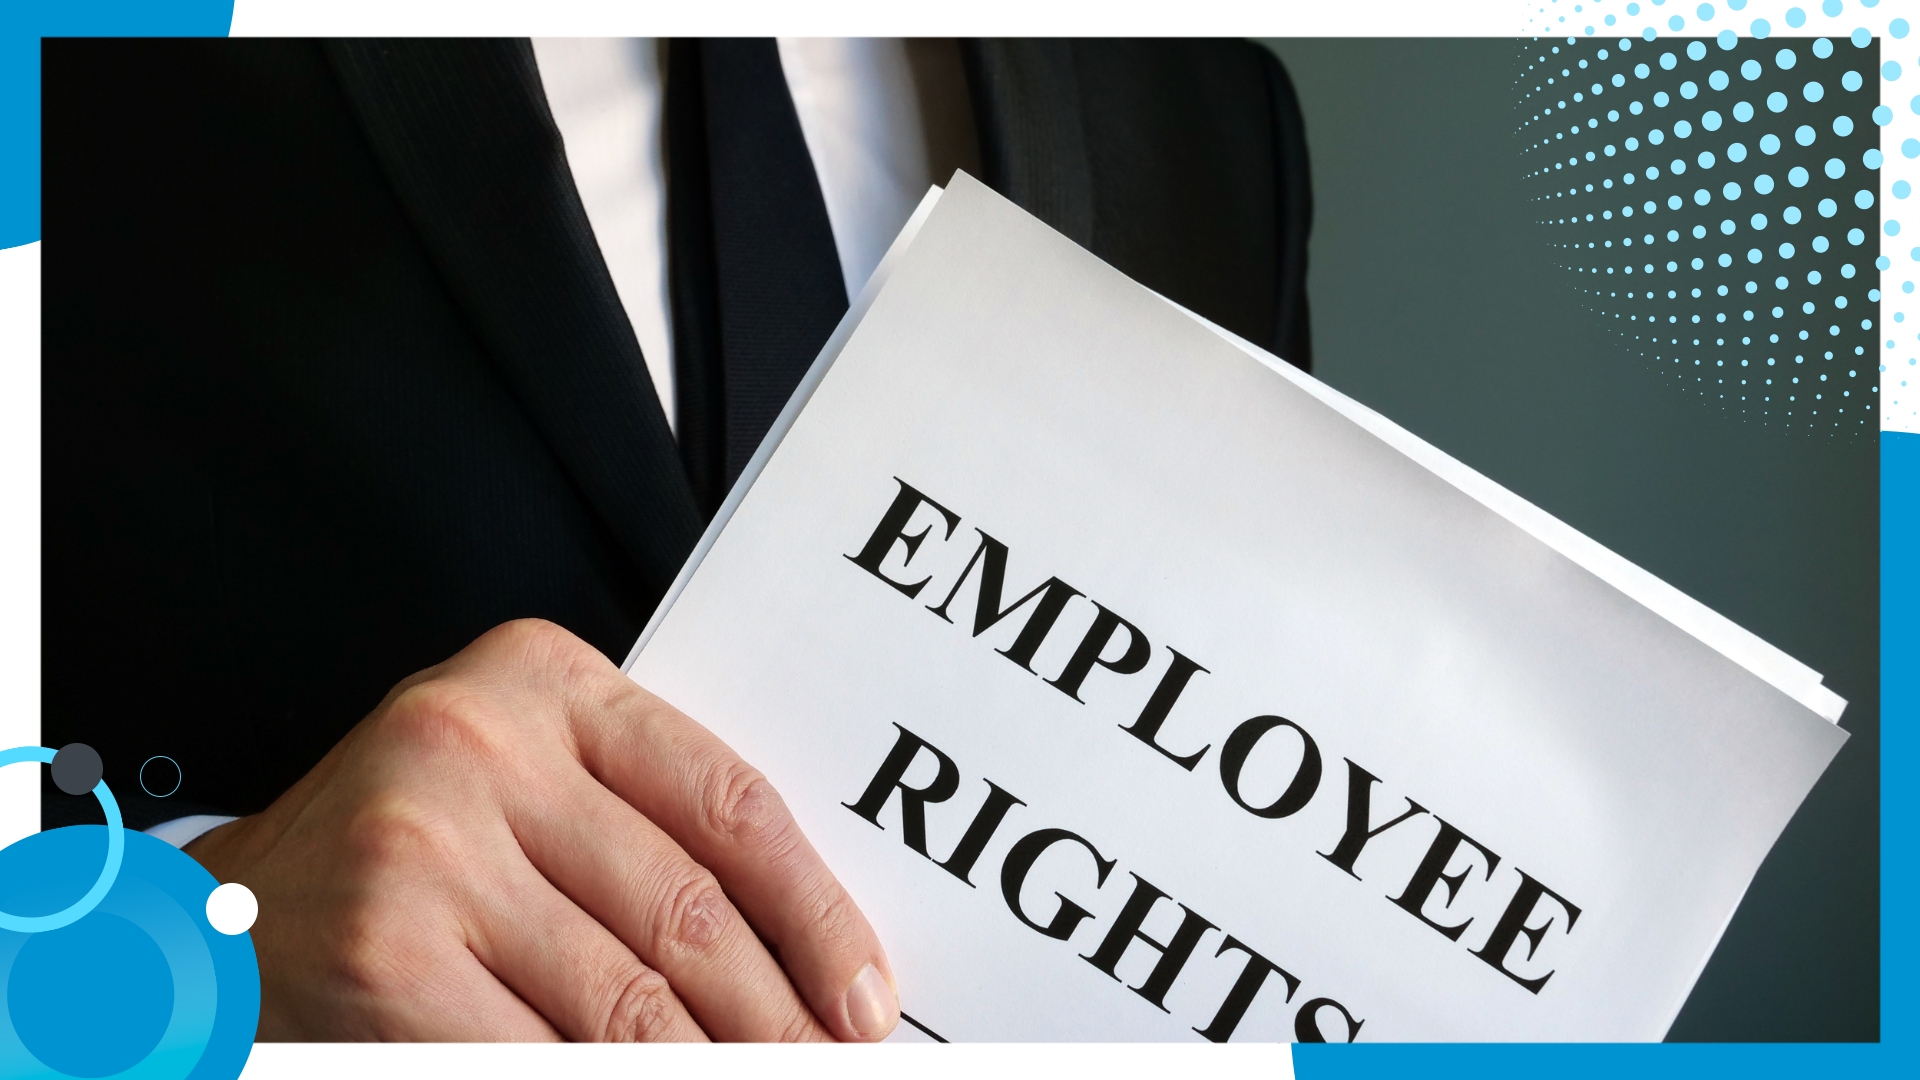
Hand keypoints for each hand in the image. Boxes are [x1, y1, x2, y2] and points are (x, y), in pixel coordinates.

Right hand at [185, 619, 898, 1041]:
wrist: (229, 910)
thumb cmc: (410, 844)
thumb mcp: (524, 782)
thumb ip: (641, 826)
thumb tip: (801, 953)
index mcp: (542, 681)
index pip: (727, 800)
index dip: (816, 912)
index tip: (866, 994)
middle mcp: (481, 744)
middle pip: (687, 908)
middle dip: (779, 1014)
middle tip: (831, 1063)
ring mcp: (428, 848)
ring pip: (629, 999)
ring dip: (715, 1066)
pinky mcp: (390, 950)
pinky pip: (545, 1054)